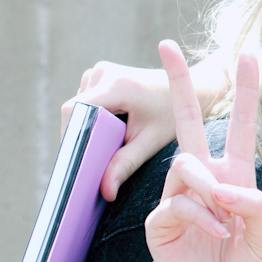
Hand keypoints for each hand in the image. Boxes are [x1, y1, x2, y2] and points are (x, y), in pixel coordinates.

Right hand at [66, 54, 231, 200]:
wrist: (191, 89)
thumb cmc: (173, 115)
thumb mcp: (151, 141)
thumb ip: (125, 164)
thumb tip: (104, 191)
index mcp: (117, 85)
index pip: (75, 111)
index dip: (70, 136)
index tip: (76, 160)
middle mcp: (104, 73)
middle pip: (74, 110)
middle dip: (80, 136)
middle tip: (91, 162)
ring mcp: (101, 71)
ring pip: (78, 106)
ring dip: (87, 126)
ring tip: (106, 144)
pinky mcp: (101, 75)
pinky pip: (85, 100)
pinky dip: (92, 117)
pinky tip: (109, 130)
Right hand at [143, 41, 261, 261]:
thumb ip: (252, 205)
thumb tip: (222, 185)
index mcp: (236, 175)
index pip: (241, 126)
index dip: (245, 92)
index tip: (247, 54)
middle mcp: (205, 180)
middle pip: (189, 123)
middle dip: (178, 84)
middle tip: (165, 45)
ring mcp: (179, 197)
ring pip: (185, 166)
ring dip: (208, 189)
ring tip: (225, 222)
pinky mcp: (160, 221)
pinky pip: (176, 202)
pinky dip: (200, 216)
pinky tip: (215, 233)